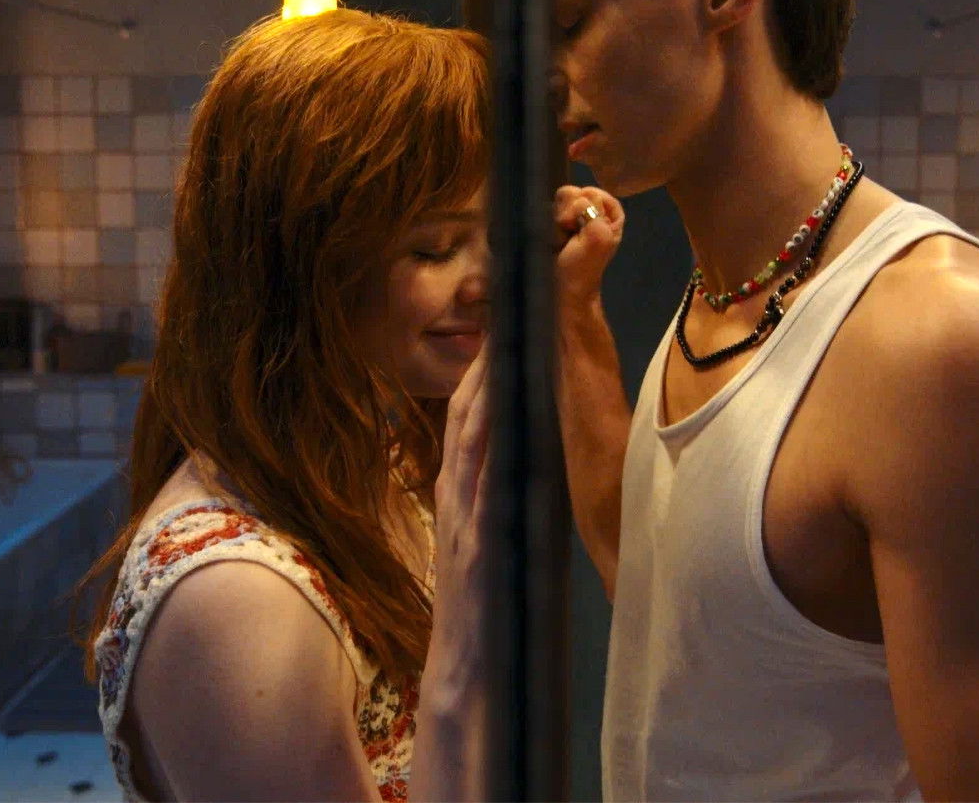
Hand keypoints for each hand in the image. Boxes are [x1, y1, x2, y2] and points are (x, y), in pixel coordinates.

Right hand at [429, 351, 490, 702]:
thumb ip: (500, 489)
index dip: (484, 364)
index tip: (505, 318)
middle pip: (464, 412)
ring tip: (506, 343)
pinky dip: (492, 453)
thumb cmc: (486, 604)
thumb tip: (524, 441)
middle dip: (484, 360)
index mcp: (459, 488)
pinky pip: (483, 491)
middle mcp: (453, 494)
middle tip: (507, 308)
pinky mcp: (476, 548)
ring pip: (468, 440)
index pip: (467, 412)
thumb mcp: (489, 532)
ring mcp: (461, 519)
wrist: (466, 670)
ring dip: (484, 390)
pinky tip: (509, 423)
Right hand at [553, 186, 624, 313]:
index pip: (595, 193)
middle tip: (572, 235)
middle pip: (576, 192)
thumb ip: (594, 212)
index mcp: (610, 215)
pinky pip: (548, 209)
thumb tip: (578, 201)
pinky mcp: (554, 222)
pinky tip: (554, 239)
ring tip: (562, 239)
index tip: (584, 224)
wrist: (559, 290)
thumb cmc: (582, 268)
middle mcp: (592, 212)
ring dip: (558, 219)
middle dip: (570, 213)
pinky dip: (549, 223)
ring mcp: (572, 217)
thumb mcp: (599, 238)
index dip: (586, 207)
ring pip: (560, 199)